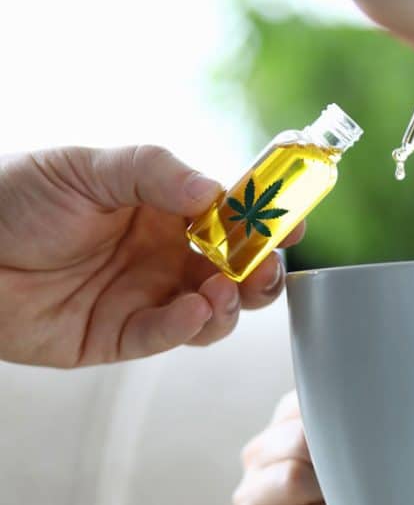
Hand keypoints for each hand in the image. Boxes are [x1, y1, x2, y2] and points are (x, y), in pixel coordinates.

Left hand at [0, 146, 300, 366]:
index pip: (233, 216)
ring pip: (215, 311)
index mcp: (167, 209)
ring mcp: (147, 296)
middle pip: (238, 270)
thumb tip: (215, 192)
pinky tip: (192, 310)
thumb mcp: (87, 168)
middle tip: (268, 266)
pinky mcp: (121, 337)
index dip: (268, 219)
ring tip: (222, 290)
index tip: (294, 220)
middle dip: (263, 271)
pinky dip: (188, 326)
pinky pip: (167, 336)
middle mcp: (166, 254)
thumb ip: (153, 173)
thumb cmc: (15, 196)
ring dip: (232, 304)